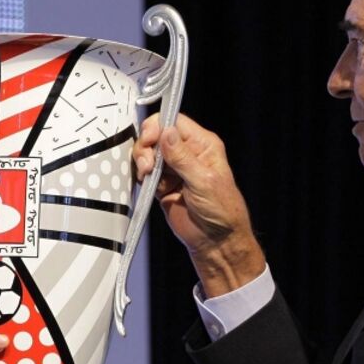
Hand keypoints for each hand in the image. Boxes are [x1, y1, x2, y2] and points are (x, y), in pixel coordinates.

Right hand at [133, 113, 266, 296]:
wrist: (215, 241)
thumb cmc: (222, 212)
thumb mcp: (204, 181)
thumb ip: (182, 157)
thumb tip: (166, 132)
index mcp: (202, 146)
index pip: (174, 122)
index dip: (158, 126)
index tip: (150, 140)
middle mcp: (187, 154)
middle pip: (157, 135)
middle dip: (146, 146)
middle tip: (147, 164)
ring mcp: (173, 170)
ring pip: (148, 153)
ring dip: (143, 162)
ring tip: (148, 176)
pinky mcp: (162, 185)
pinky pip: (145, 173)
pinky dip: (142, 176)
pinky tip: (148, 184)